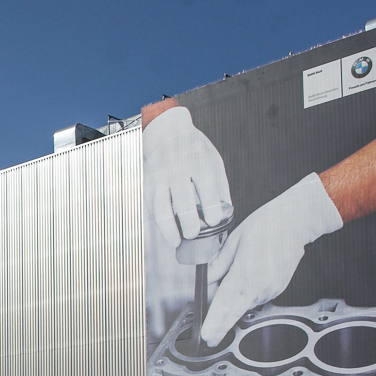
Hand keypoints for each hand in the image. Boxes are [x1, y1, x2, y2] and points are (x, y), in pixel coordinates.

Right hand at [142, 106, 231, 246]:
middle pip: (182, 201)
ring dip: (168, 229)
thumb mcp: (213, 160)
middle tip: (193, 234)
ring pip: (161, 208)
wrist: (167, 132)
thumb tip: (227, 214)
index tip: (213, 221)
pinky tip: (167, 232)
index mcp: (199, 162)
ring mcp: (160, 177)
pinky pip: (152, 207)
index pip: (206, 188)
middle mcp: (178, 170)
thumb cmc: (195, 150)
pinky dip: (159, 222)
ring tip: (176, 242)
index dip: (211, 208)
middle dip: (188, 222)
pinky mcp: (148, 183)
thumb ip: (220, 185)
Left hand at [201, 172, 342, 343]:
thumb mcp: (232, 243)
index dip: (214, 323)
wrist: (295, 222)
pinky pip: (256, 298)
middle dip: (220, 327)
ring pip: (245, 305)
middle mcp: (258, 287)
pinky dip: (247, 295)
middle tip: (210, 337)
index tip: (206, 336)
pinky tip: (247, 279)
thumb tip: (206, 282)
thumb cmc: (264, 227)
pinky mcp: (278, 289)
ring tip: (232, 282)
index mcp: (243, 276)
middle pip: (234, 313)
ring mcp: (270, 290)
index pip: (224, 306)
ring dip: (234, 303)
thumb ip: (217, 266)